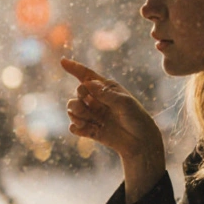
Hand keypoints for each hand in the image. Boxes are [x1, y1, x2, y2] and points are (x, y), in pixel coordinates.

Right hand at [61, 57, 165, 203]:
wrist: (141, 142)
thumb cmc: (137, 119)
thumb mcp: (125, 103)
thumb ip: (106, 94)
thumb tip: (87, 83)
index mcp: (106, 89)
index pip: (87, 76)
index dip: (74, 68)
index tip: (62, 61)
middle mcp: (97, 100)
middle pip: (78, 93)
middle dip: (79, 96)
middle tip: (86, 101)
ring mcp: (93, 115)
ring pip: (73, 109)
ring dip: (75, 112)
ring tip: (84, 120)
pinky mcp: (90, 130)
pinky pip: (74, 127)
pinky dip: (76, 127)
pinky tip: (83, 129)